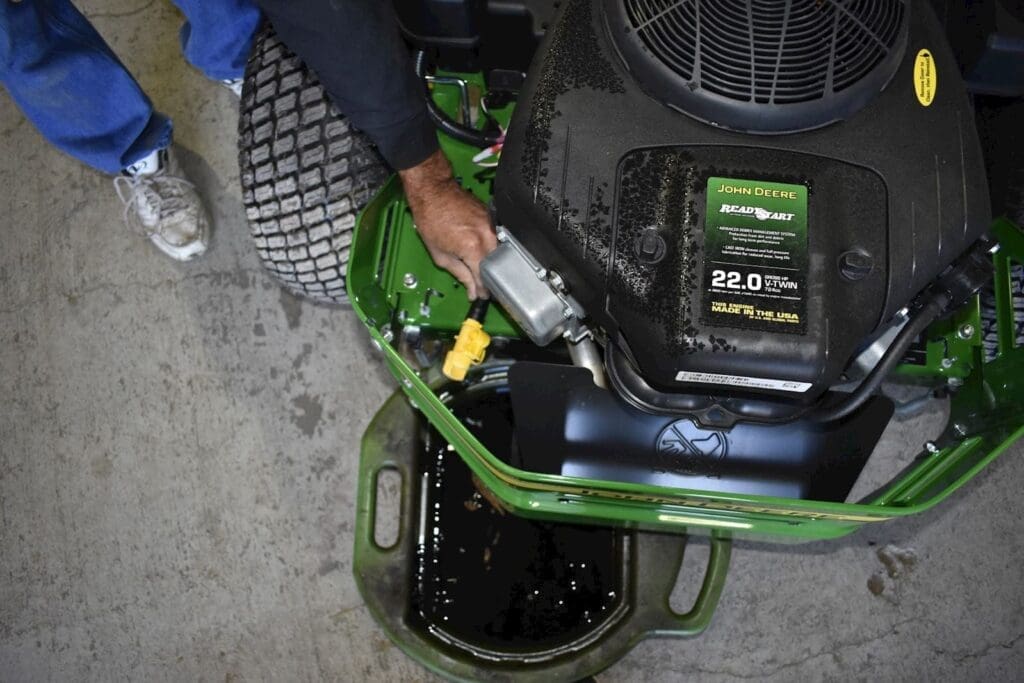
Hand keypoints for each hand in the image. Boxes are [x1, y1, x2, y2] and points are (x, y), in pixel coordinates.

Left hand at [399, 150, 496, 299]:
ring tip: (484, 272)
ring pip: (500, 255)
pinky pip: (497, 241)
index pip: (484, 278)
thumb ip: (460, 275)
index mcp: (473, 248)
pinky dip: (492, 251)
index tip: (481, 296)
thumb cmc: (431, 218)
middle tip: (483, 287)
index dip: (483, 291)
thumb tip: (472, 290)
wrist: (434, 191)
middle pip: (496, 267)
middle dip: (490, 280)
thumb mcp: (440, 255)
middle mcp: (487, 237)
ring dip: (493, 266)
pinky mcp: (494, 220)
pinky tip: (485, 255)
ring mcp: (493, 227)